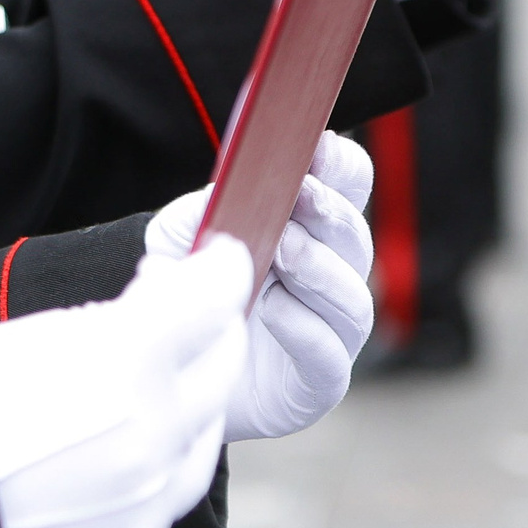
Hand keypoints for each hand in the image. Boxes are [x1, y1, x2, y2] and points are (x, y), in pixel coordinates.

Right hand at [0, 240, 247, 527]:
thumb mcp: (25, 337)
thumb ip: (109, 324)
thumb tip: (161, 309)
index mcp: (122, 361)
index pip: (208, 298)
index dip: (218, 269)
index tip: (220, 258)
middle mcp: (150, 435)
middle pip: (221, 368)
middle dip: (212, 333)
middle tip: (191, 314)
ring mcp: (143, 504)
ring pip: (201, 442)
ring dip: (188, 406)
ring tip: (147, 389)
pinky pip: (160, 501)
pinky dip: (149, 470)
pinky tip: (108, 457)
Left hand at [145, 131, 375, 440]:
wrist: (173, 374)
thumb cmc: (190, 297)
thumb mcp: (175, 244)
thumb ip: (196, 215)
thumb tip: (220, 194)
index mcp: (309, 233)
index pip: (348, 191)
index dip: (342, 166)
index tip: (317, 144)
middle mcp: (330, 279)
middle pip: (355, 239)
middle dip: (331, 212)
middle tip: (301, 193)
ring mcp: (330, 333)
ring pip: (353, 298)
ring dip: (321, 268)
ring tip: (285, 250)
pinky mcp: (317, 383)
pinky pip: (329, 356)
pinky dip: (304, 328)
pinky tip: (272, 308)